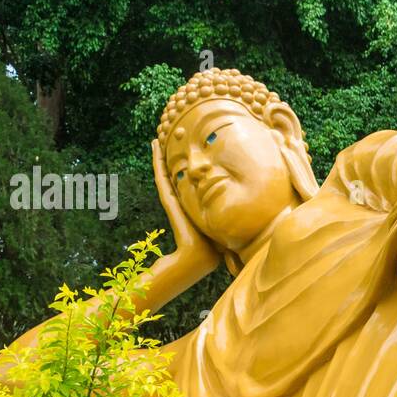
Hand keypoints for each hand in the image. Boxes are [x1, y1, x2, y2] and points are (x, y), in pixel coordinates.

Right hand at [152, 138, 222, 270]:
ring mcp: (172, 199)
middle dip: (167, 158)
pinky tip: (155, 148)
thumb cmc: (213, 247)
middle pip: (171, 174)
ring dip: (158, 156)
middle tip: (162, 139)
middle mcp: (179, 200)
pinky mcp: (169, 200)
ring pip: (163, 173)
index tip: (182, 154)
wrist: (199, 257)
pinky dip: (157, 162)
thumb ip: (226, 216)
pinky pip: (161, 177)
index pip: (184, 182)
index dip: (181, 168)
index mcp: (190, 204)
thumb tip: (241, 214)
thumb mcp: (221, 225)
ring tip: (155, 140)